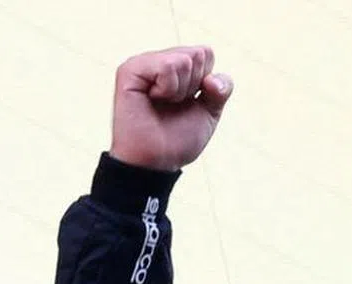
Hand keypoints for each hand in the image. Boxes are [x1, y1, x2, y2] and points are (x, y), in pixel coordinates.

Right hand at [109, 45, 233, 172]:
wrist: (157, 161)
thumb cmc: (178, 139)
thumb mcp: (209, 113)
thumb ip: (221, 90)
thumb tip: (212, 78)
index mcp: (176, 67)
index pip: (207, 53)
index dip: (207, 82)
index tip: (189, 101)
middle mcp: (159, 60)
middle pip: (199, 54)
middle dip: (195, 85)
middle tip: (174, 104)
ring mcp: (144, 63)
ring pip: (184, 59)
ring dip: (181, 90)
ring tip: (162, 103)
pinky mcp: (130, 70)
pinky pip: (166, 66)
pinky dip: (168, 89)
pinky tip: (152, 99)